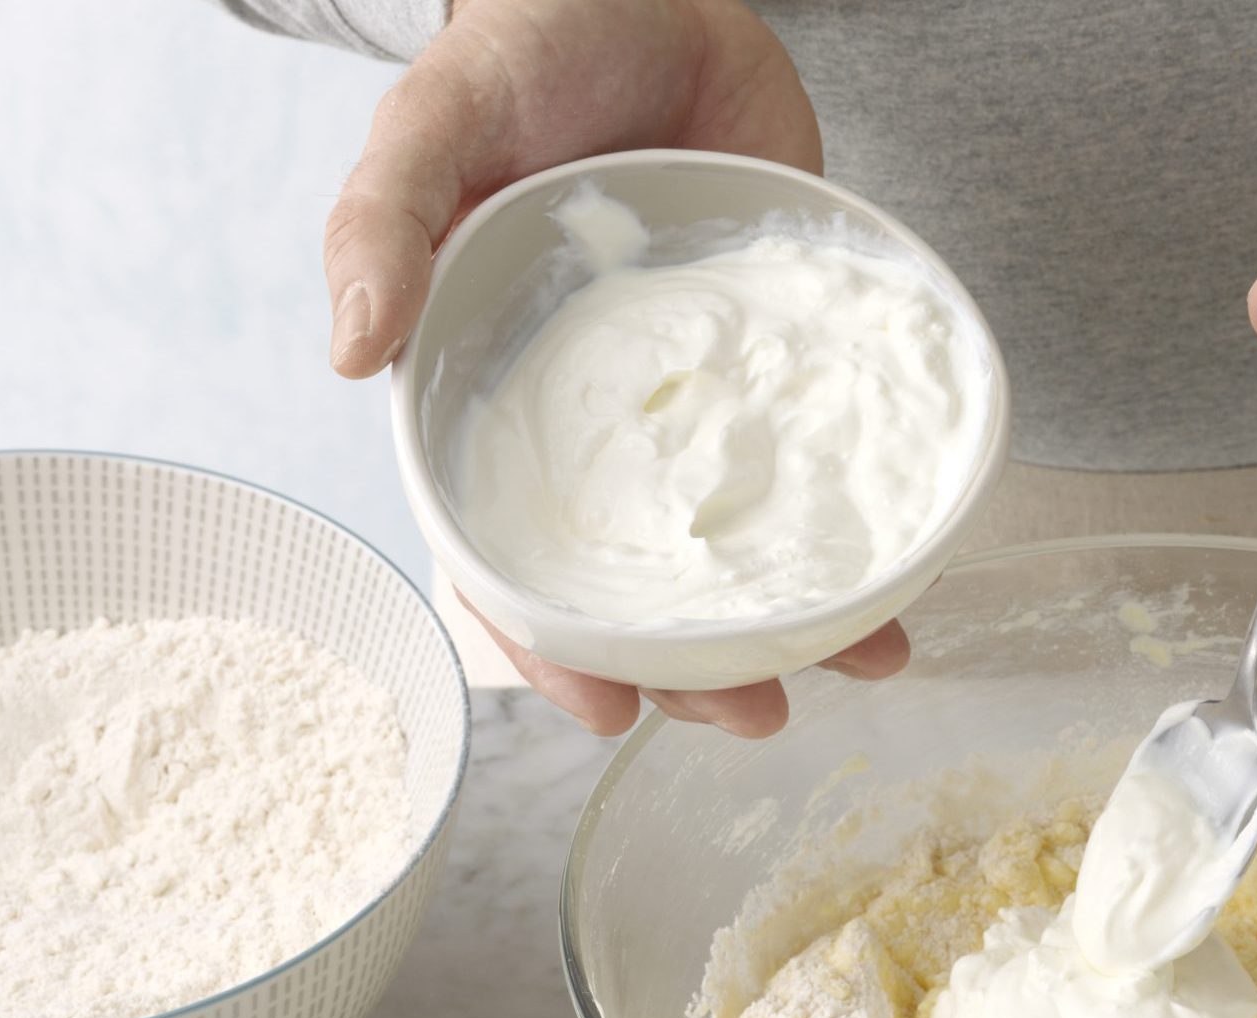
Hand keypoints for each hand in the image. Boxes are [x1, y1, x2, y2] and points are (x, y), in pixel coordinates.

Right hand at [326, 0, 899, 737]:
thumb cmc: (519, 52)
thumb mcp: (432, 127)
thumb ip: (383, 227)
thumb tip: (347, 357)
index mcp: (499, 400)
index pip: (510, 558)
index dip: (548, 644)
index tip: (602, 707)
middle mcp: (604, 421)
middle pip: (642, 581)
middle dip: (695, 669)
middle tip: (757, 714)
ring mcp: (701, 394)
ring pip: (744, 541)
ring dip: (799, 620)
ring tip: (859, 666)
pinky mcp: (784, 354)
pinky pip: (823, 456)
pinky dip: (866, 522)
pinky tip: (909, 574)